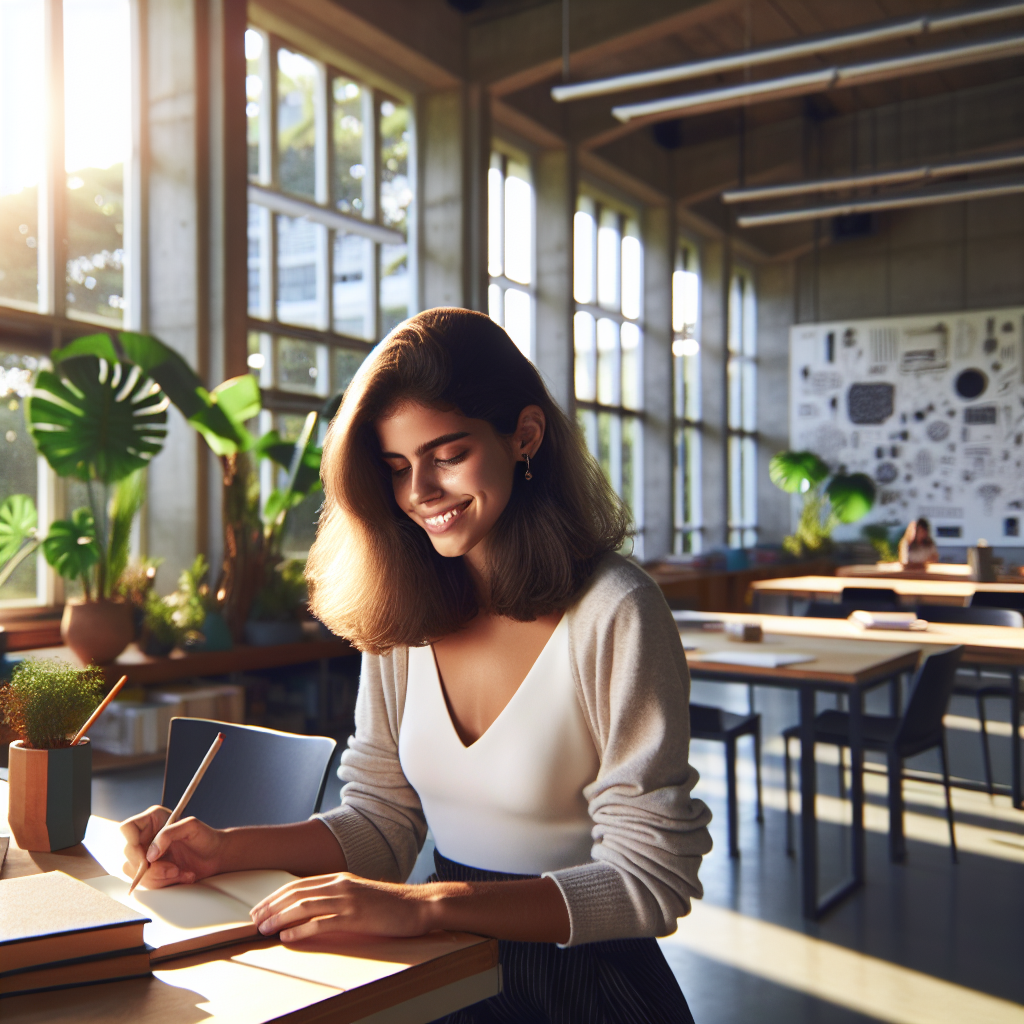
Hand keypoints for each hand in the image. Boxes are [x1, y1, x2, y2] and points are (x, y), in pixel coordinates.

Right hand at [120, 805, 225, 888]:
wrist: (215, 855)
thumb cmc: (206, 837)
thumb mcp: (191, 827)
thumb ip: (168, 834)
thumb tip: (150, 854)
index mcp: (150, 820)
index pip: (126, 831)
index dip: (132, 848)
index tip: (149, 860)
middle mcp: (143, 838)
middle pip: (127, 858)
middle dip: (151, 870)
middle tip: (174, 869)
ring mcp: (144, 856)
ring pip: (135, 875)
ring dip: (160, 878)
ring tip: (181, 872)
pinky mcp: (150, 871)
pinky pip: (147, 884)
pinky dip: (165, 883)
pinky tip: (181, 875)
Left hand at [250, 873, 432, 942]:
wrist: (416, 905)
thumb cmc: (388, 903)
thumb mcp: (358, 893)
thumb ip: (336, 897)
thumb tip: (311, 910)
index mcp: (339, 878)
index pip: (299, 884)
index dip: (276, 896)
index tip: (260, 909)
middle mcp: (340, 885)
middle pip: (296, 893)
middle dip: (271, 907)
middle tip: (254, 921)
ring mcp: (348, 900)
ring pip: (304, 906)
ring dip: (280, 918)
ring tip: (264, 929)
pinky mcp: (355, 917)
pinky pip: (322, 923)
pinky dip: (301, 930)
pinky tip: (289, 938)